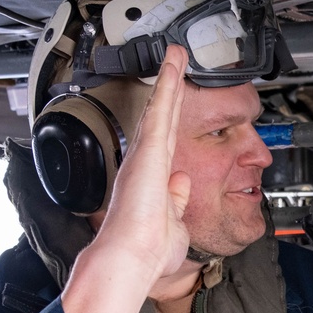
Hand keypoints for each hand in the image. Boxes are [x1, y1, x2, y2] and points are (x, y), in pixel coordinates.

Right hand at [96, 44, 191, 278]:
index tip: (175, 102)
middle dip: (171, 89)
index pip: (168, 142)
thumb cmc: (148, 250)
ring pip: (161, 108)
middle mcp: (147, 164)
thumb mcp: (173, 220)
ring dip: (170, 79)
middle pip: (163, 117)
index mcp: (154, 180)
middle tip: (176, 63)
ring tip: (177, 54)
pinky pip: (161, 111)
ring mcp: (146, 155)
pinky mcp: (149, 150)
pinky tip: (174, 65)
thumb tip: (181, 183)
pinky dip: (168, 86)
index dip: (173, 120)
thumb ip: (176, 199)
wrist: (131, 257)